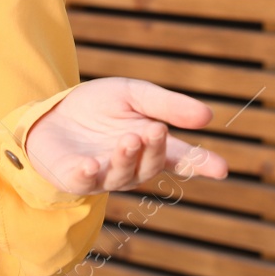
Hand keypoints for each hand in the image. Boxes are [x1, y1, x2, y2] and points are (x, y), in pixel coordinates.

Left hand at [22, 77, 228, 193]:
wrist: (52, 112)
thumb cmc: (98, 106)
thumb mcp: (134, 94)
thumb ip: (166, 105)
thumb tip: (207, 117)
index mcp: (150, 145)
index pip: (181, 157)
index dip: (201, 163)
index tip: (222, 169)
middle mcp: (131, 166)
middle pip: (151, 164)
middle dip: (155, 149)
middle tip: (155, 129)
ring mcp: (103, 175)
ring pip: (121, 175)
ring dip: (126, 157)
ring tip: (129, 137)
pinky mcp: (74, 178)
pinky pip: (83, 182)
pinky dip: (88, 174)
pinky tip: (90, 163)